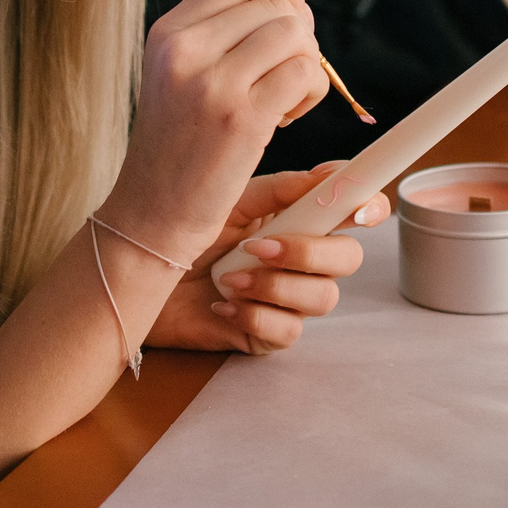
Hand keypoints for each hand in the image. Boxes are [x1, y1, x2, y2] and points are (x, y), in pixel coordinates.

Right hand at [101, 0, 327, 261]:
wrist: (151, 212)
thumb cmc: (177, 144)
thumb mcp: (181, 74)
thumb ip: (225, 29)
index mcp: (169, 32)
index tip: (290, 14)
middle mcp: (186, 49)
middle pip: (276, 4)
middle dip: (301, 32)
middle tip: (289, 69)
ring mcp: (213, 83)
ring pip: (295, 35)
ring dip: (308, 64)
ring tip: (285, 97)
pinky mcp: (241, 119)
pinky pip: (304, 74)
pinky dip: (310, 92)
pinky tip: (286, 116)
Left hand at [147, 165, 387, 353]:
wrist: (139, 276)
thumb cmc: (182, 232)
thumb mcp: (230, 199)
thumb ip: (283, 188)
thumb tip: (331, 172)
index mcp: (298, 218)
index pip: (354, 213)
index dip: (369, 208)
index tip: (361, 209)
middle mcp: (302, 259)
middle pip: (349, 259)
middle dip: (310, 252)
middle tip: (261, 247)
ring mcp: (287, 299)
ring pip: (323, 298)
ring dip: (275, 286)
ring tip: (229, 278)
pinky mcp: (268, 335)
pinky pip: (288, 331)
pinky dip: (254, 316)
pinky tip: (222, 306)